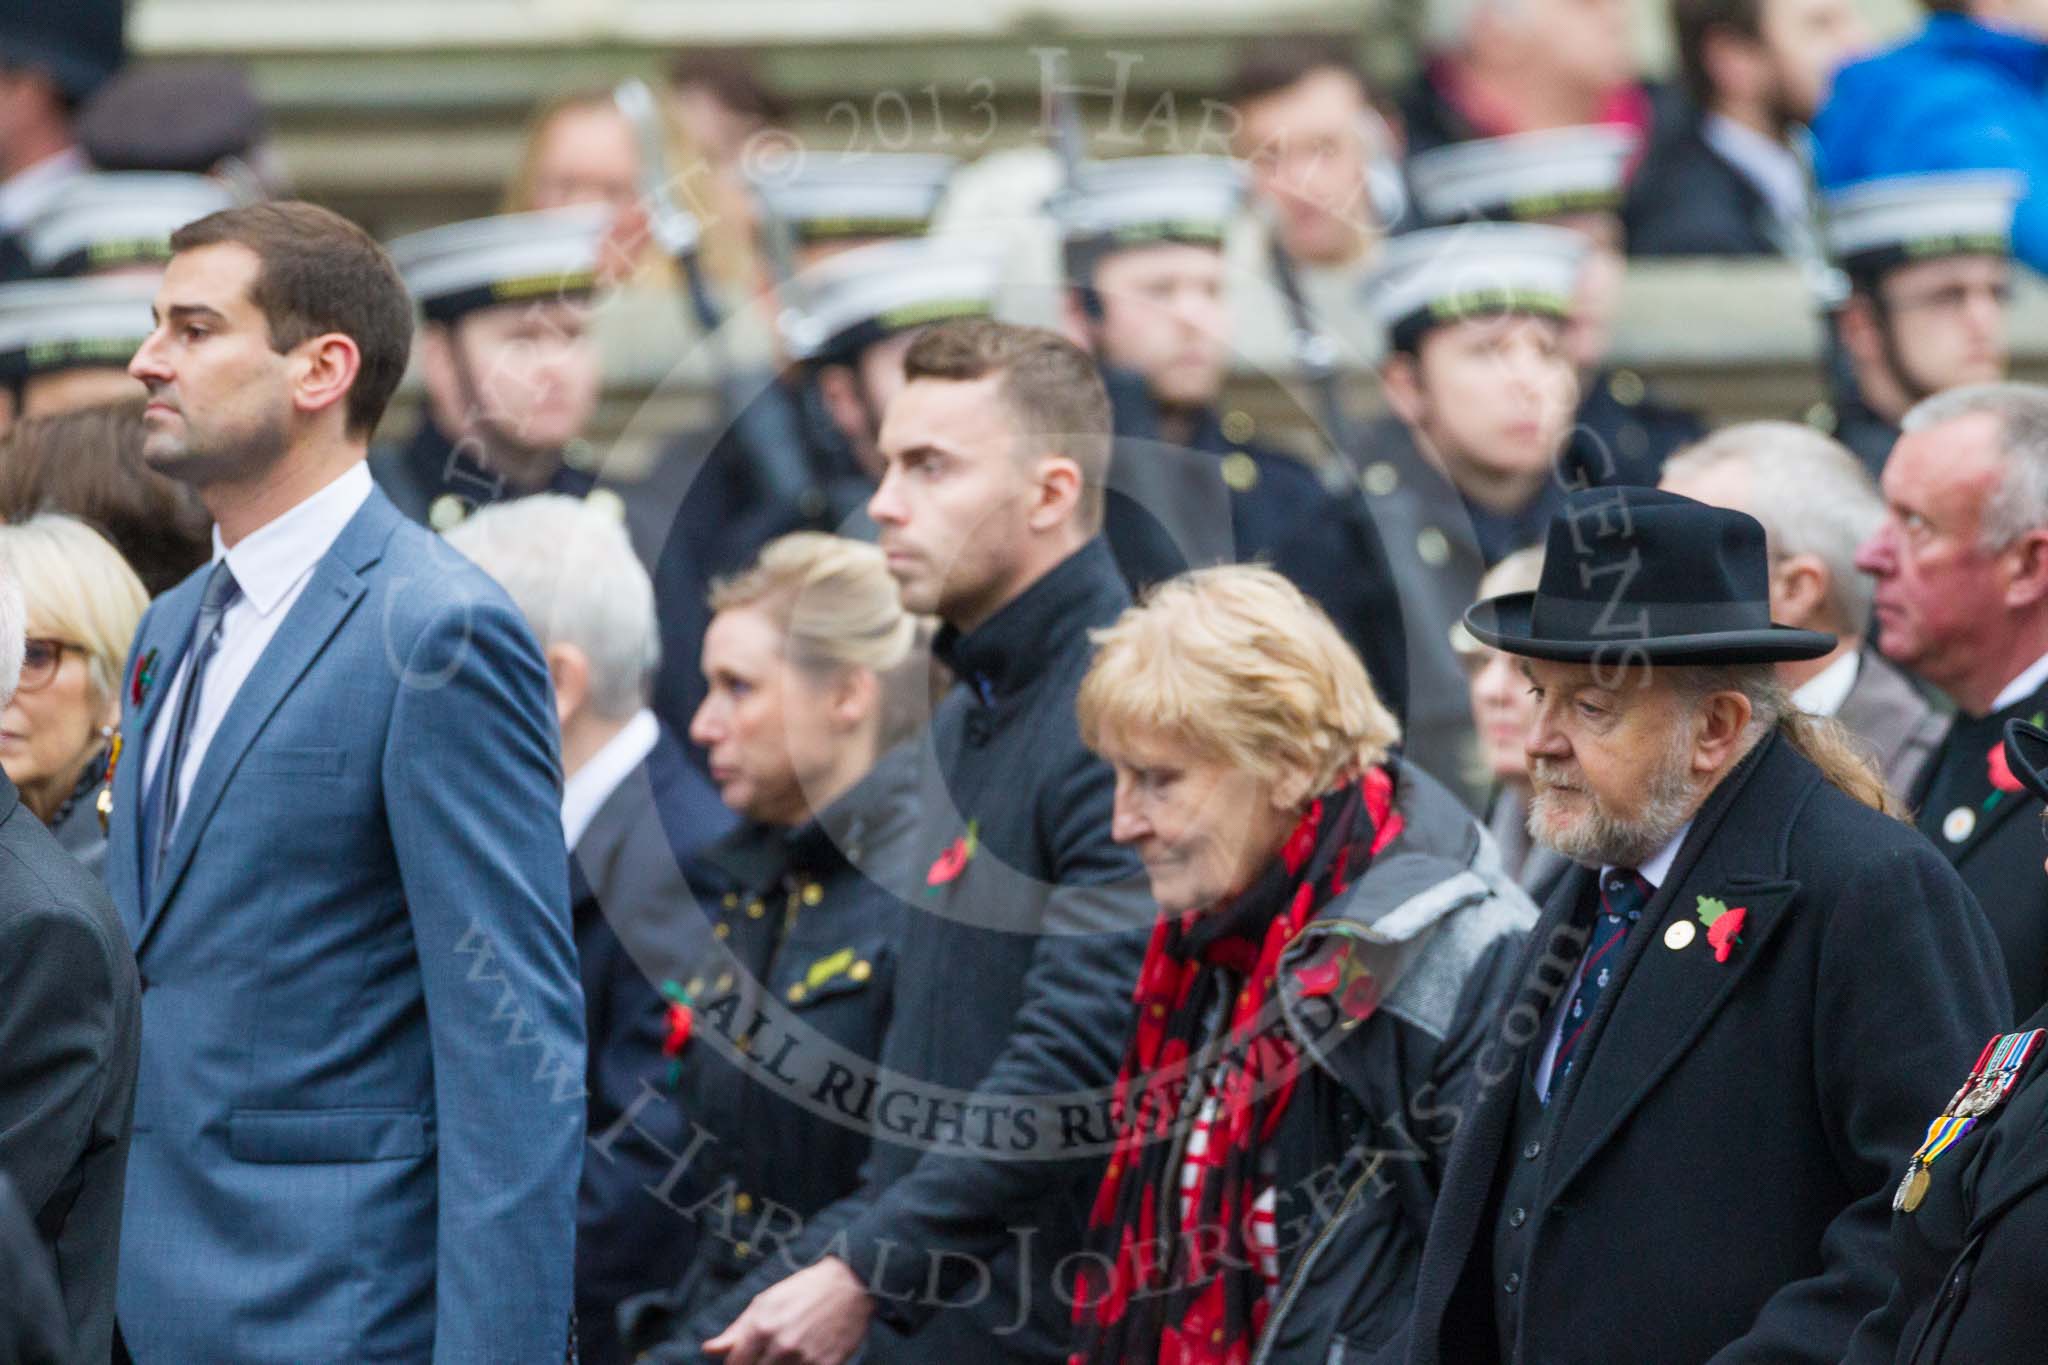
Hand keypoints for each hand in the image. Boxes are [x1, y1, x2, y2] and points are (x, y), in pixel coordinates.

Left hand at [702, 1257, 872, 1364]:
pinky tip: (803, 1356)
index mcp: (761, 1327)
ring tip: (786, 1355)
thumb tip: (709, 1350)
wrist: (851, 1284)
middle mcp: (781, 1346)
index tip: (744, 1361)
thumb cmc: (804, 1290)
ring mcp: (804, 1359)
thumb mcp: (766, 1302)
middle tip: (768, 1355)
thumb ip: (736, 1331)